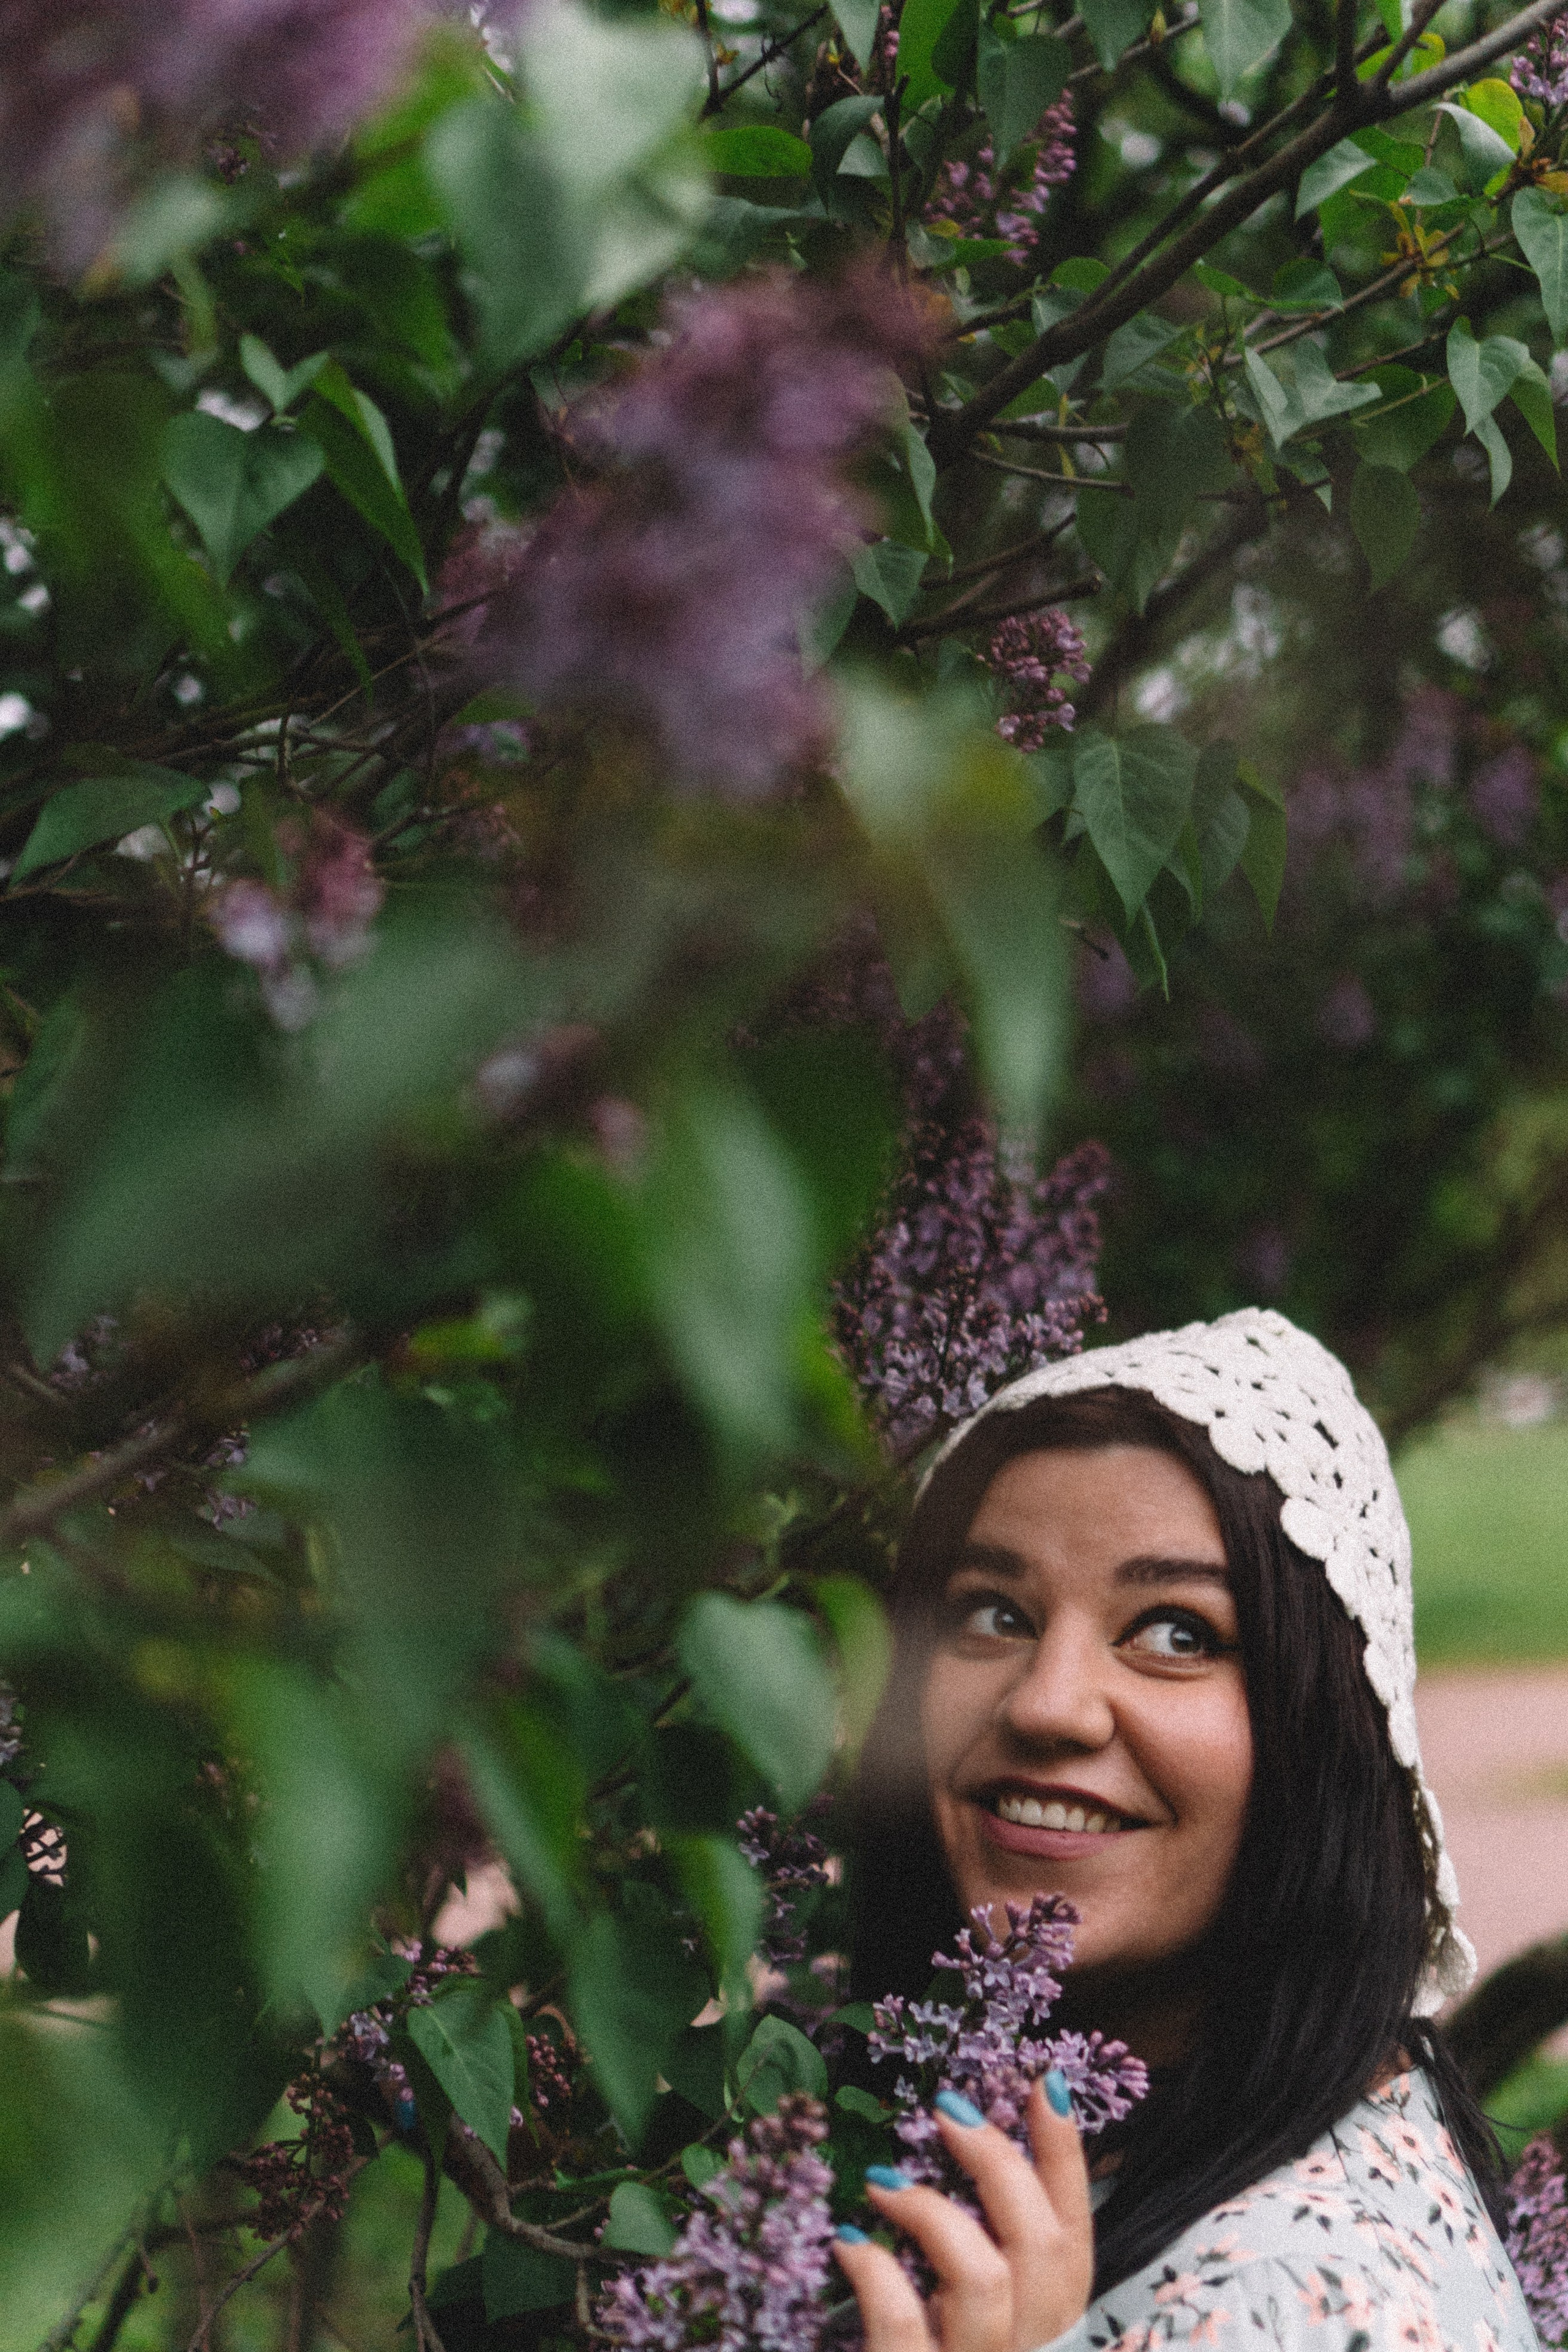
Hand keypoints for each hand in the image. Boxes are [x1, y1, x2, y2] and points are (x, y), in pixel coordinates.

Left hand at [832, 2076, 1093, 2351]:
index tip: (1044, 2081)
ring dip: (932, 2212)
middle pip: (1041, 2248)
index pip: (1074, 2229)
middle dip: (998, 2163)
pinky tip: (849, 2242)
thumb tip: (974, 2131)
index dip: (1067, 2154)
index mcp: (1050, 2321)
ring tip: (881, 2184)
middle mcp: (1027, 2349)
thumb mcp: (972, 2300)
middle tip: (945, 2110)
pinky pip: (906, 2325)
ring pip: (983, 2280)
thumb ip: (988, 2238)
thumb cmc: (935, 2347)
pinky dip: (876, 2272)